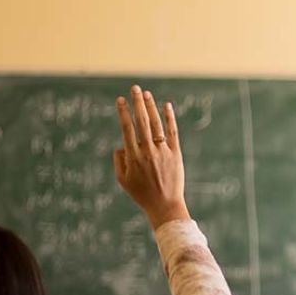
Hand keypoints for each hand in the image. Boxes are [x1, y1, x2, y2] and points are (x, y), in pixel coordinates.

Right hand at [114, 85, 190, 227]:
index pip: (127, 128)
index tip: (120, 100)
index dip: (123, 112)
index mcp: (133, 157)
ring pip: (156, 124)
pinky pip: (173, 132)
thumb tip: (121, 145)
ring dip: (151, 107)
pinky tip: (166, 106)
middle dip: (137, 103)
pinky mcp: (176, 154)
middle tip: (134, 89)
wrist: (165, 205)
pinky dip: (170, 118)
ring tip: (146, 94)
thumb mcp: (123, 180)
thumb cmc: (141, 194)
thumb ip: (119, 161)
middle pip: (141, 122)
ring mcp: (163, 152)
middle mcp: (148, 151)